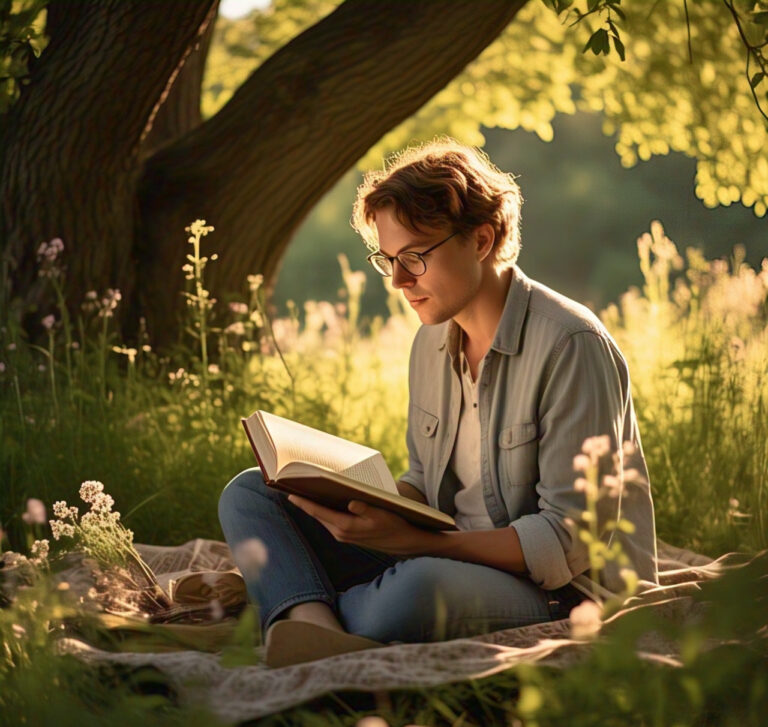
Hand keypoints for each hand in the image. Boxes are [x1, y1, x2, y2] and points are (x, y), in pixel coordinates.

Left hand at [286, 494, 434, 555]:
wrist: (403, 542)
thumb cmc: (393, 525)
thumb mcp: (381, 513)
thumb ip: (365, 508)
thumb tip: (351, 502)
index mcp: (346, 526)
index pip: (319, 512)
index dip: (303, 502)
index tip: (289, 493)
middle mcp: (341, 533)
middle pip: (316, 515)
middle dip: (304, 502)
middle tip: (290, 487)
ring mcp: (343, 535)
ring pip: (322, 518)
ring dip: (312, 507)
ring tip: (301, 491)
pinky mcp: (347, 535)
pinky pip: (329, 521)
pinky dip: (322, 512)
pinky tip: (320, 501)